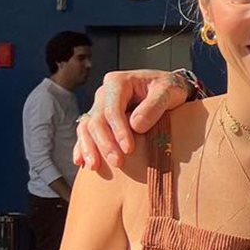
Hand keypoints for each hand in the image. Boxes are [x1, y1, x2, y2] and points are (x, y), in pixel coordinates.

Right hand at [73, 70, 187, 169]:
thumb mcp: (168, 91)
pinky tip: (81, 162)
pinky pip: (86, 133)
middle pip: (97, 121)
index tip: (128, 149)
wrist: (168, 88)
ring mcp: (99, 106)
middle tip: (117, 162)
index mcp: (117, 82)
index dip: (118, 130)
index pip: (112, 109)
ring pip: (86, 128)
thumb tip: (136, 126)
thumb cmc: (168, 88)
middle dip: (105, 143)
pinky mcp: (100, 119)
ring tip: (94, 166)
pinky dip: (82, 147)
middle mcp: (104, 94)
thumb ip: (154, 106)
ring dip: (89, 148)